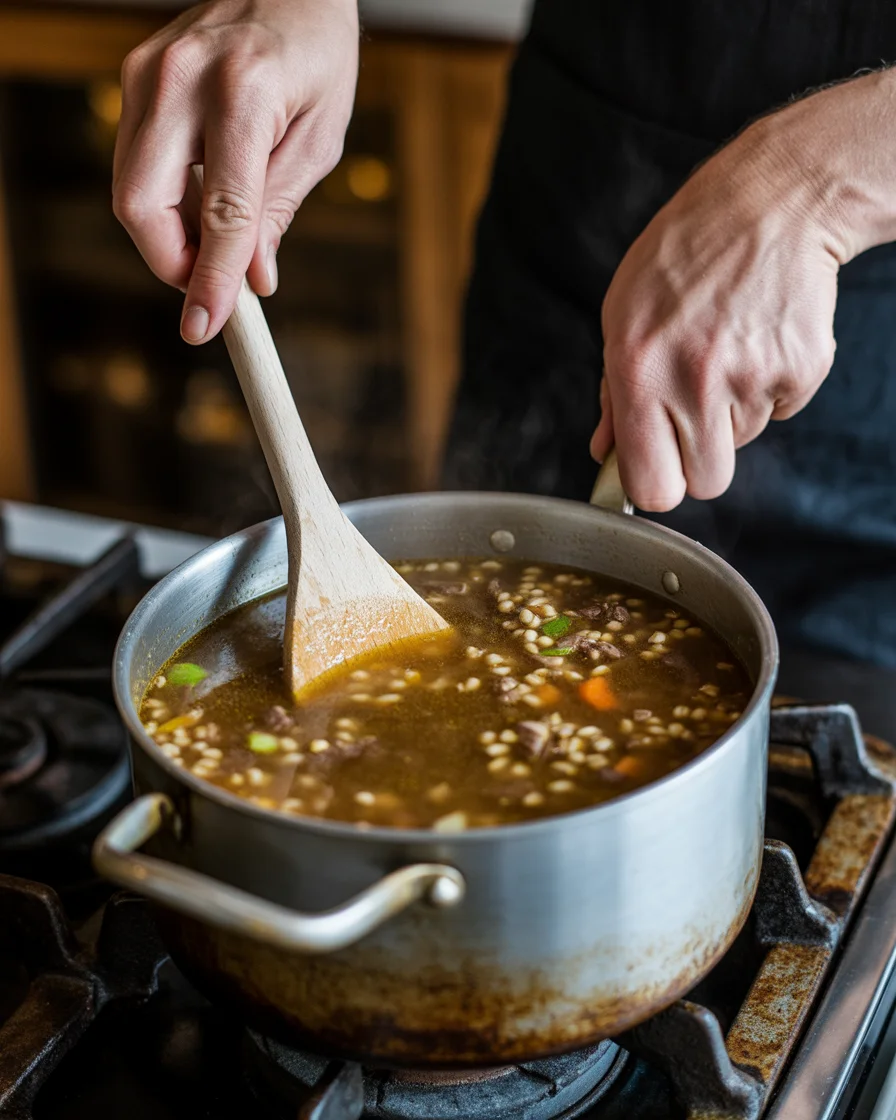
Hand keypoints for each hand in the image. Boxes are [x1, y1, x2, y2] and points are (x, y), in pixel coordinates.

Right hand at [113, 0, 358, 343]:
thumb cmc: (315, 55)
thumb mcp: (319, 139)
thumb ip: (280, 210)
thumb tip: (254, 278)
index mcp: (244, 94)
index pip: (220, 212)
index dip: (211, 278)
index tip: (206, 325)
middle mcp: (182, 79)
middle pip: (142, 204)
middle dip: (170, 262)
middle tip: (210, 284)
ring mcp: (148, 74)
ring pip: (130, 189)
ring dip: (168, 234)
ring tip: (217, 238)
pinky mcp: (135, 76)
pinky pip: (134, 163)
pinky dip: (165, 199)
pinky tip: (201, 199)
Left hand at [591, 113, 846, 510]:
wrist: (771, 203)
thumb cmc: (686, 255)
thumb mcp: (624, 315)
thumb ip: (612, 392)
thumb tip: (604, 450)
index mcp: (639, 373)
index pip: (651, 486)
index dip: (656, 487)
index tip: (658, 471)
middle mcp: (695, 382)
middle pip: (707, 484)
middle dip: (699, 461)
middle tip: (695, 414)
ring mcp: (753, 378)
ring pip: (741, 442)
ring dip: (732, 411)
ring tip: (725, 348)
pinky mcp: (801, 369)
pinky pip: (781, 410)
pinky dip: (771, 385)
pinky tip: (758, 337)